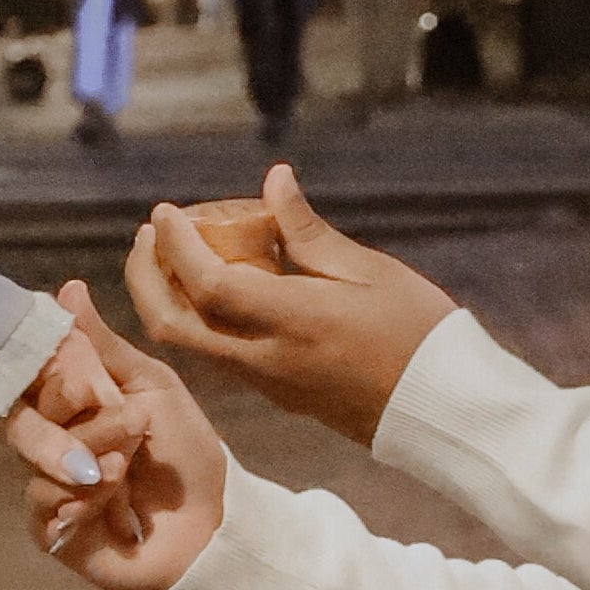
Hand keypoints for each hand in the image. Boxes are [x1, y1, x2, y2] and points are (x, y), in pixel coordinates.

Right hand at [26, 341, 225, 589]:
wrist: (212, 522)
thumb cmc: (183, 449)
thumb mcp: (151, 386)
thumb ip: (103, 344)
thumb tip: (69, 287)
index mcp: (69, 401)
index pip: (32, 374)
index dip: (55, 376)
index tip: (93, 385)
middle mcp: (48, 439)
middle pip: (28, 414)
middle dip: (87, 420)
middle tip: (133, 426)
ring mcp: (45, 482)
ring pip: (38, 458)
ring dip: (92, 457)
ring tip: (128, 469)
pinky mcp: (47, 528)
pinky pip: (42, 501)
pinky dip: (83, 497)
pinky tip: (116, 503)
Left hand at [127, 163, 454, 440]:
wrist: (444, 408)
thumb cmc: (418, 332)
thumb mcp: (369, 270)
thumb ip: (309, 232)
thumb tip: (274, 181)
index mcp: (292, 321)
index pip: (207, 284)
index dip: (174, 245)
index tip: (165, 211)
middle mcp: (266, 359)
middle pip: (172, 325)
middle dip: (145, 278)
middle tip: (151, 234)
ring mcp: (268, 384)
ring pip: (190, 345)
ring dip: (166, 298)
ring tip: (173, 254)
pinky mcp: (278, 395)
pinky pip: (217, 355)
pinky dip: (197, 318)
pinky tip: (216, 287)